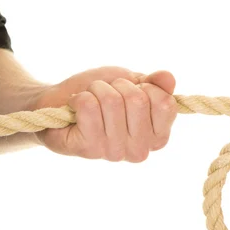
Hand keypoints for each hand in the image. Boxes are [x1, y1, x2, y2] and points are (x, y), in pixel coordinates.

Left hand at [31, 66, 176, 162]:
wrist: (61, 105)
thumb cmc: (102, 96)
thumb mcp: (135, 84)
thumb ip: (156, 83)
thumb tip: (168, 77)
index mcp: (158, 136)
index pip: (165, 104)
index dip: (147, 87)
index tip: (135, 89)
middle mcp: (140, 149)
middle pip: (138, 100)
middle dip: (118, 85)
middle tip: (108, 92)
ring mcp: (115, 152)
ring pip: (111, 101)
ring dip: (97, 89)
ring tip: (92, 98)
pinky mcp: (89, 149)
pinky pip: (89, 107)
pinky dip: (80, 97)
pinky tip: (76, 108)